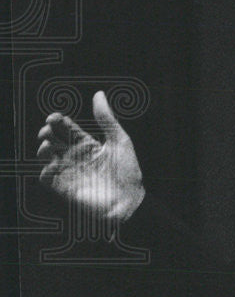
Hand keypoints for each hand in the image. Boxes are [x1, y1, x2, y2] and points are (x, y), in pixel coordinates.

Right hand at [37, 90, 145, 221]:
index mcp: (89, 144)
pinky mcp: (64, 187)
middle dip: (47, 132)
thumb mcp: (119, 141)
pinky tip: (51, 165)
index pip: (68, 129)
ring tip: (48, 144)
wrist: (128, 201)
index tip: (55, 117)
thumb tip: (98, 94)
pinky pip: (47, 177)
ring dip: (43, 148)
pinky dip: (45, 170)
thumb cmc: (128, 172)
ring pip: (47, 156)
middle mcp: (76, 157)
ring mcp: (69, 171)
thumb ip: (106, 119)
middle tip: (48, 129)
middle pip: (54, 140)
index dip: (59, 121)